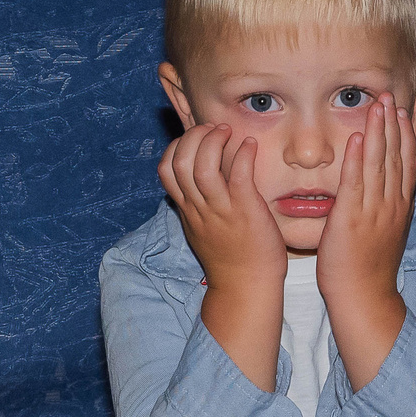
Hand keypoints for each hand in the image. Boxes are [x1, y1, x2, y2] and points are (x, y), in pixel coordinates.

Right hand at [160, 122, 286, 391]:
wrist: (247, 288)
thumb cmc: (233, 258)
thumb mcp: (203, 230)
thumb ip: (199, 206)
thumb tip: (202, 180)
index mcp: (188, 210)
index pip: (166, 170)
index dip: (176, 147)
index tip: (195, 140)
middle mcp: (199, 207)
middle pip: (180, 161)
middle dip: (193, 136)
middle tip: (213, 129)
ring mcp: (220, 209)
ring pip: (202, 165)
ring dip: (213, 140)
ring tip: (228, 132)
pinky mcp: (244, 210)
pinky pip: (237, 174)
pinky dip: (242, 153)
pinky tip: (249, 144)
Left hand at [316, 94, 414, 387]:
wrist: (363, 296)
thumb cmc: (368, 268)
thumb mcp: (384, 232)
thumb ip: (384, 207)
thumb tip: (380, 190)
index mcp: (400, 207)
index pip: (406, 163)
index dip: (404, 135)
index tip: (401, 111)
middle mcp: (391, 205)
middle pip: (395, 156)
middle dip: (392, 124)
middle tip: (389, 95)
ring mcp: (374, 211)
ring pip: (378, 163)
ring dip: (377, 132)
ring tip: (376, 105)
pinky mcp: (351, 219)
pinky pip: (355, 183)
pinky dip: (356, 159)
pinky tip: (354, 138)